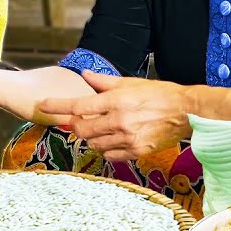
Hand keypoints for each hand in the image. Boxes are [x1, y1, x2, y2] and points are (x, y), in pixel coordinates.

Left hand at [37, 71, 192, 160]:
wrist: (187, 112)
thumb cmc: (160, 94)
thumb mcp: (131, 83)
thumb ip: (105, 82)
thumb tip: (85, 75)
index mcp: (116, 101)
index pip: (78, 106)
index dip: (57, 106)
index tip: (42, 105)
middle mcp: (119, 121)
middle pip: (82, 129)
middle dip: (76, 125)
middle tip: (79, 121)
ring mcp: (128, 138)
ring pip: (94, 144)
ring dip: (91, 138)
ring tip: (101, 129)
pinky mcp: (137, 152)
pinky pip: (110, 155)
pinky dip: (106, 149)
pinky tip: (112, 140)